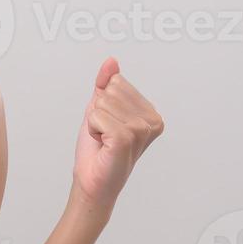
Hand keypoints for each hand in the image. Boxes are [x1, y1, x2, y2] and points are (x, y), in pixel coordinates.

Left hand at [71, 57, 164, 209]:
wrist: (92, 181)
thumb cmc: (98, 151)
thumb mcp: (100, 110)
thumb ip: (106, 85)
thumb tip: (111, 62)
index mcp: (150, 113)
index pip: (117, 82)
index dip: (103, 103)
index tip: (108, 125)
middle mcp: (151, 121)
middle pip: (110, 91)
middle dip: (98, 112)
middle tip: (104, 135)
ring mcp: (141, 130)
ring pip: (102, 103)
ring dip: (94, 122)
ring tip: (103, 141)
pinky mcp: (126, 139)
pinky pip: (96, 116)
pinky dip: (92, 129)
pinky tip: (102, 145)